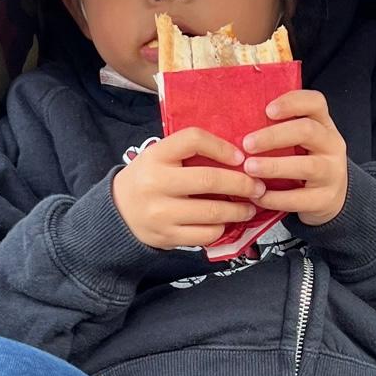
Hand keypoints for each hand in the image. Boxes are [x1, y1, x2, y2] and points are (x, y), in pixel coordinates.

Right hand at [112, 129, 267, 249]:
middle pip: (209, 180)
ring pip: (212, 211)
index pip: (193, 139)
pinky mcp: (168, 236)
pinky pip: (206, 234)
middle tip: (258, 187)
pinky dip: (222, 228)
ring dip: (239, 210)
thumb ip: (189, 154)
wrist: (118, 212)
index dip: (221, 146)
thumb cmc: (148, 179)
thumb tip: (238, 158)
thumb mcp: (159, 157)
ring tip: (249, 207)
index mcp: (156, 155)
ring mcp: (161, 212)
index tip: (240, 157)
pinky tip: (225, 222)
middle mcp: (156, 182)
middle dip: (242, 184)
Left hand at [242, 90, 348, 226]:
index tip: (267, 110)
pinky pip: (301, 198)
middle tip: (247, 144)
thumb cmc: (304, 162)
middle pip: (308, 131)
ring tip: (249, 169)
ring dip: (274, 166)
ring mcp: (332, 173)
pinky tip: (257, 195)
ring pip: (307, 166)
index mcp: (323, 125)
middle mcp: (332, 145)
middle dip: (274, 136)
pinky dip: (276, 197)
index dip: (291, 102)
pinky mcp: (326, 199)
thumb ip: (278, 130)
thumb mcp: (299, 142)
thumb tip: (235, 123)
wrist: (330, 198)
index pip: (315, 102)